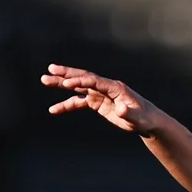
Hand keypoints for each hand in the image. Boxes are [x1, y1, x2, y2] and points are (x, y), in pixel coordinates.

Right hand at [40, 64, 164, 134]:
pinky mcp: (97, 103)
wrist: (147, 121)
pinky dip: (66, 104)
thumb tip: (120, 109)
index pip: (94, 81)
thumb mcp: (137, 118)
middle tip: (50, 69)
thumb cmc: (144, 118)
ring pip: (78, 87)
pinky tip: (53, 110)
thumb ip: (128, 113)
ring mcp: (100, 94)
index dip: (81, 81)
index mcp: (115, 87)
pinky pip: (79, 102)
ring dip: (62, 84)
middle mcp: (106, 87)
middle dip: (67, 73)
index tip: (67, 83)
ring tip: (44, 79)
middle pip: (83, 77)